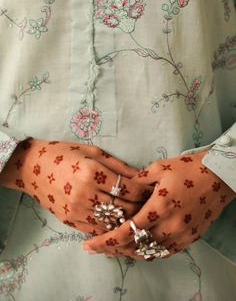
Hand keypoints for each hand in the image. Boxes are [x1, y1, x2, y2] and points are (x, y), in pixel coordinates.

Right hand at [0, 138, 153, 234]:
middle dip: (141, 208)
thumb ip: (118, 165)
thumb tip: (143, 176)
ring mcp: (77, 210)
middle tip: (151, 205)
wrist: (31, 168)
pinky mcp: (71, 221)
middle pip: (124, 209)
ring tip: (139, 215)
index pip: (128, 189)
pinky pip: (98, 230)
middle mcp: (85, 194)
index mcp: (91, 172)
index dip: (145, 192)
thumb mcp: (93, 152)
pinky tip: (120, 222)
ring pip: (112, 223)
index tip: (154, 190)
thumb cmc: (64, 153)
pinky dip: (112, 228)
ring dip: (128, 221)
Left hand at [83, 151, 235, 258]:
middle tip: (96, 247)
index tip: (89, 245)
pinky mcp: (190, 238)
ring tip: (114, 247)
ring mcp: (181, 235)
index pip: (126, 232)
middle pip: (134, 247)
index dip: (105, 241)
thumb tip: (120, 187)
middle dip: (112, 249)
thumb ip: (136, 180)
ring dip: (129, 252)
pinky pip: (165, 252)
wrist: (219, 177)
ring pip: (149, 253)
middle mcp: (169, 226)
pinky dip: (148, 252)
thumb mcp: (159, 168)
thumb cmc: (188, 169)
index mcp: (158, 207)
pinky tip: (138, 246)